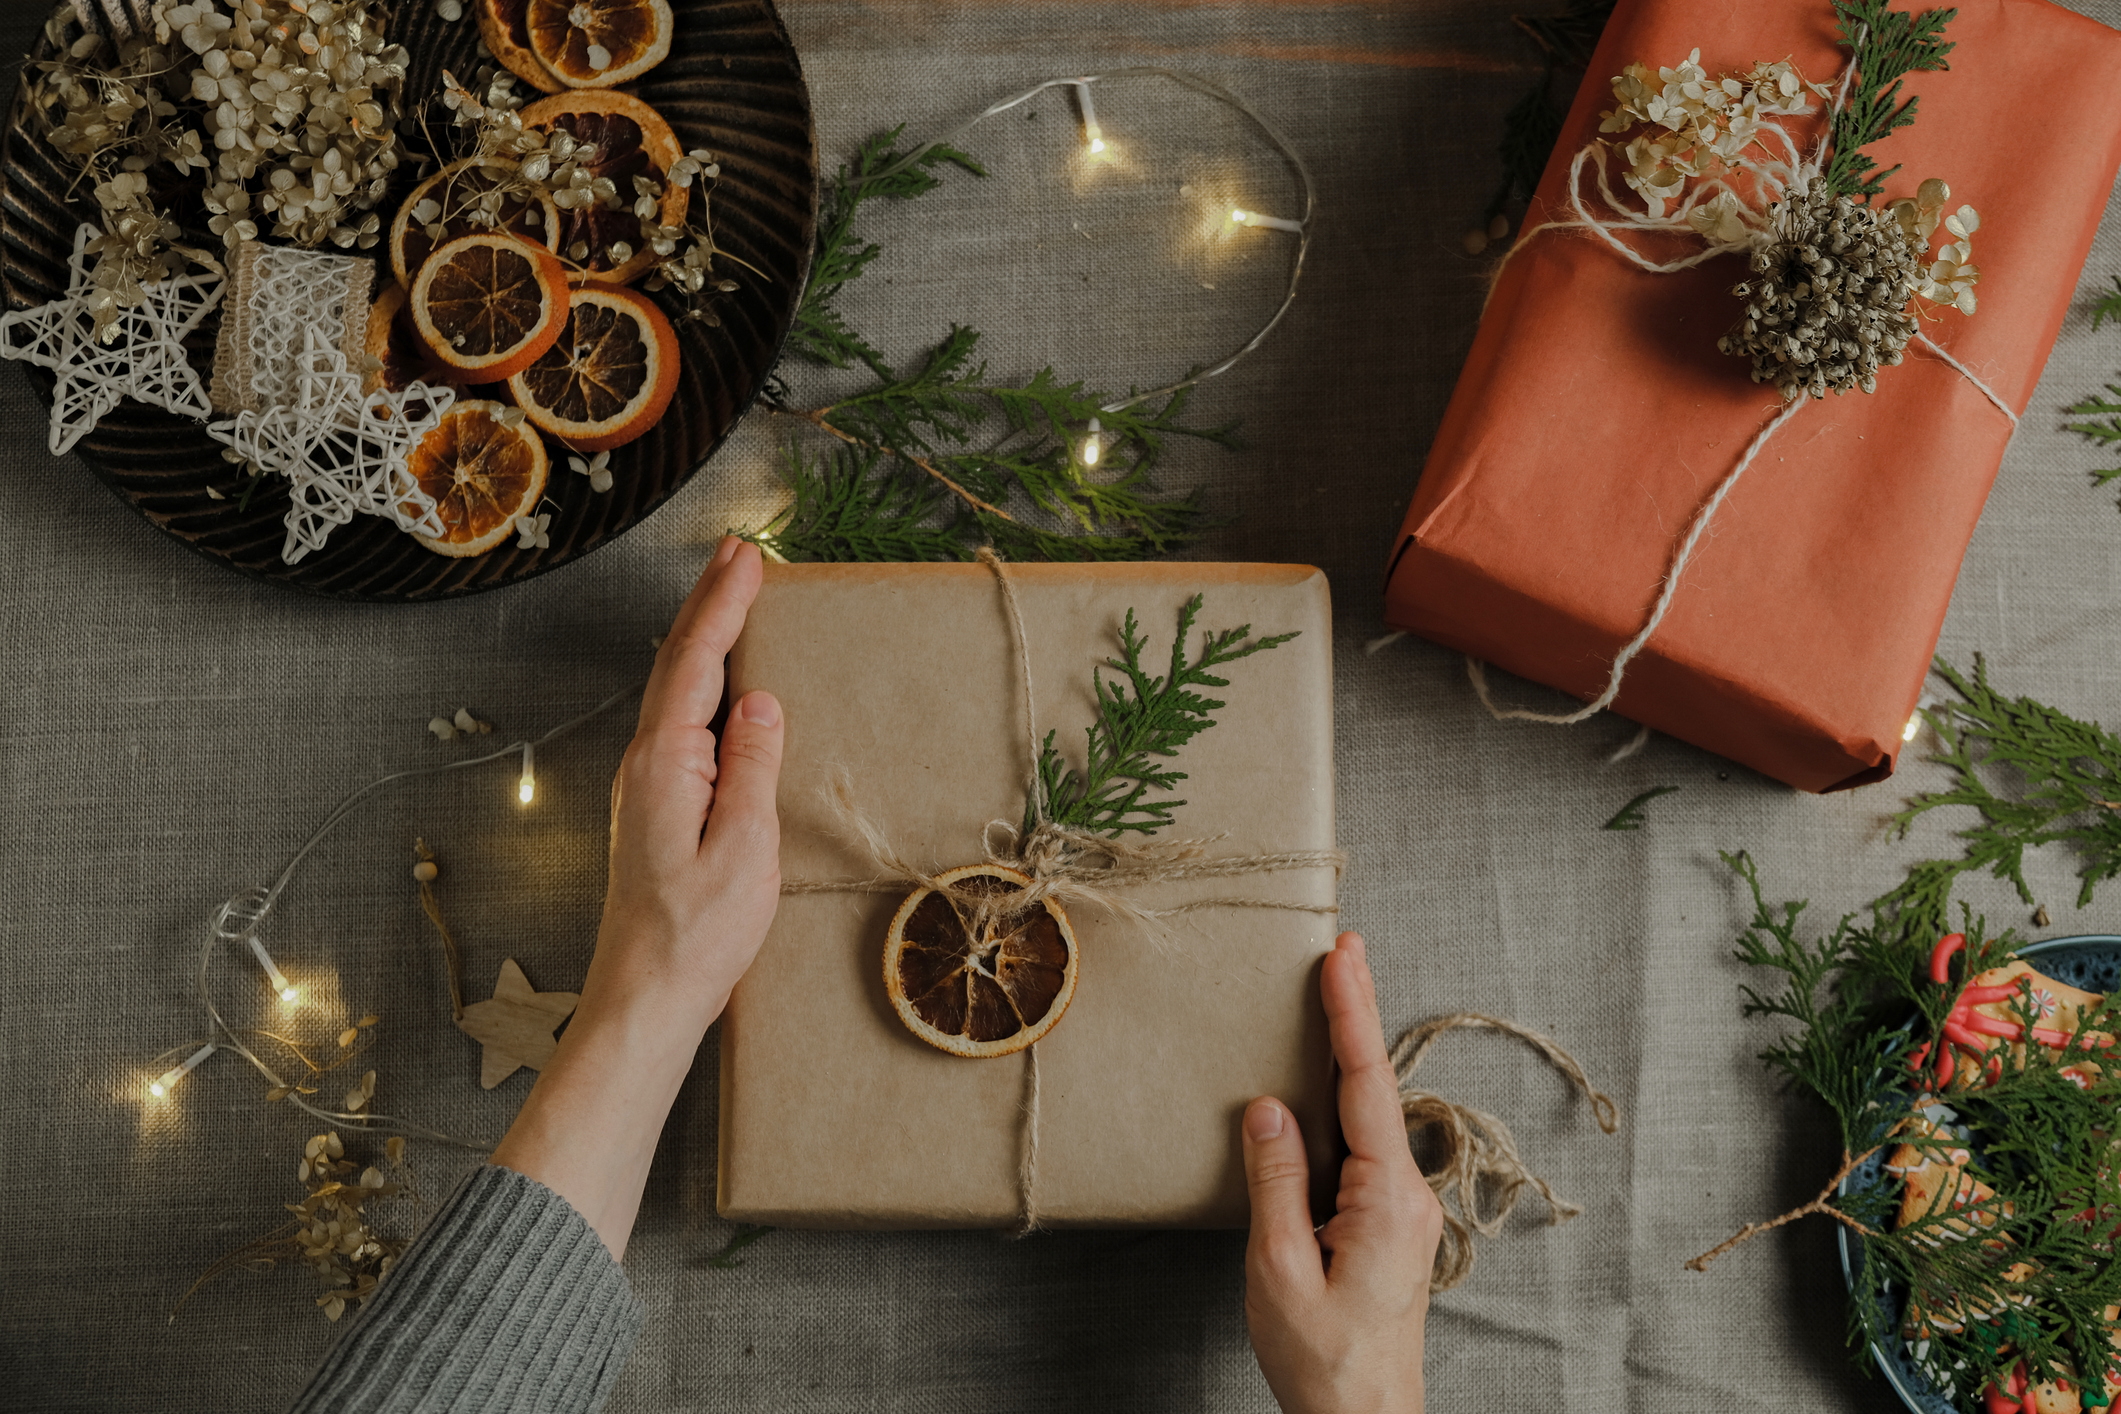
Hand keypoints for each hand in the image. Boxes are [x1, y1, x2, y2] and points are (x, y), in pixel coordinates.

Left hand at [586, 534, 783, 1032]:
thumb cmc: (696, 936)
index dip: (723, 605)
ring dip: (703, 637)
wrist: (644, 997)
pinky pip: (679, 723)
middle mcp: (646, 764)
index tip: (747, 556)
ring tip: (729, 596)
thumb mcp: (744, 850)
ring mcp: (646, 786)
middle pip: (676, 664)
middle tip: (735, 550)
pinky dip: (701, 682)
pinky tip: (719, 685)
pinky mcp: (656, 808)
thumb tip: (761, 703)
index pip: (697, 663)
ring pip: (675, 690)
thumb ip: (752, 770)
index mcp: (666, 763)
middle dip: (708, 603)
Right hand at [1241, 932, 1442, 1413]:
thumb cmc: (1324, 1362)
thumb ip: (1275, 1182)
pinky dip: (1343, 1106)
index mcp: (1385, 1199)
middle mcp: (1407, 1195)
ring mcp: (1403, 1212)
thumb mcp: (1279, 1271)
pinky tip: (1321, 1090)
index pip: (1364, 1085)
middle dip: (1355, 1016)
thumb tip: (1268, 1108)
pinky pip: (1363, 1150)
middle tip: (1343, 950)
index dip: (1352, 1014)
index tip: (1344, 955)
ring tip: (1332, 999)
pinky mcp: (1388, 1227)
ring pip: (1369, 1118)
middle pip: (1374, 1088)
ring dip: (1347, 1059)